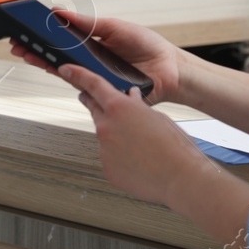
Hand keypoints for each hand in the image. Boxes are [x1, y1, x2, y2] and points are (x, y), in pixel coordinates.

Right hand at [7, 8, 185, 104]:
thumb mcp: (114, 27)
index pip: (61, 44)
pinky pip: (85, 86)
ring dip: (46, 64)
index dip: (42, 39)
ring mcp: (96, 80)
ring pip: (66, 74)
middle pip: (57, 60)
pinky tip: (57, 70)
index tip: (25, 32)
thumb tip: (61, 13)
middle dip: (35, 52)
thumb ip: (87, 23)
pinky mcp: (105, 92)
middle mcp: (91, 65)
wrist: (170, 68)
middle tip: (18, 46)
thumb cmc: (148, 47)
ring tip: (29, 55)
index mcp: (91, 47)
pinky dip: (71, 78)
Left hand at [58, 62, 213, 208]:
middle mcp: (106, 126)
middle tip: (95, 101)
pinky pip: (109, 158)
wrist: (181, 178)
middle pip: (94, 109)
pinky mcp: (107, 169)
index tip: (67, 70)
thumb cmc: (175, 147)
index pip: (94, 85)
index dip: (78, 75)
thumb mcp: (158, 117)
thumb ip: (138, 106)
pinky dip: (119, 157)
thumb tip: (131, 99)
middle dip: (94, 103)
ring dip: (115, 136)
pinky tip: (138, 162)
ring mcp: (104, 149)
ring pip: (105, 137)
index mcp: (120, 108)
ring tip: (140, 145)